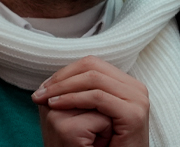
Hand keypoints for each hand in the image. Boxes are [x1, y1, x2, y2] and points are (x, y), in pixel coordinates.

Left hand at [32, 56, 149, 146]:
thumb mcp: (93, 115)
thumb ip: (83, 94)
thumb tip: (51, 80)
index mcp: (128, 85)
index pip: (93, 64)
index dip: (67, 72)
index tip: (45, 86)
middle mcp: (136, 88)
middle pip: (93, 67)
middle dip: (63, 77)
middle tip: (42, 91)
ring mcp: (137, 100)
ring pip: (94, 79)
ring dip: (64, 87)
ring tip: (46, 98)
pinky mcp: (133, 114)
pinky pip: (98, 97)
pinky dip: (74, 99)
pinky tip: (56, 105)